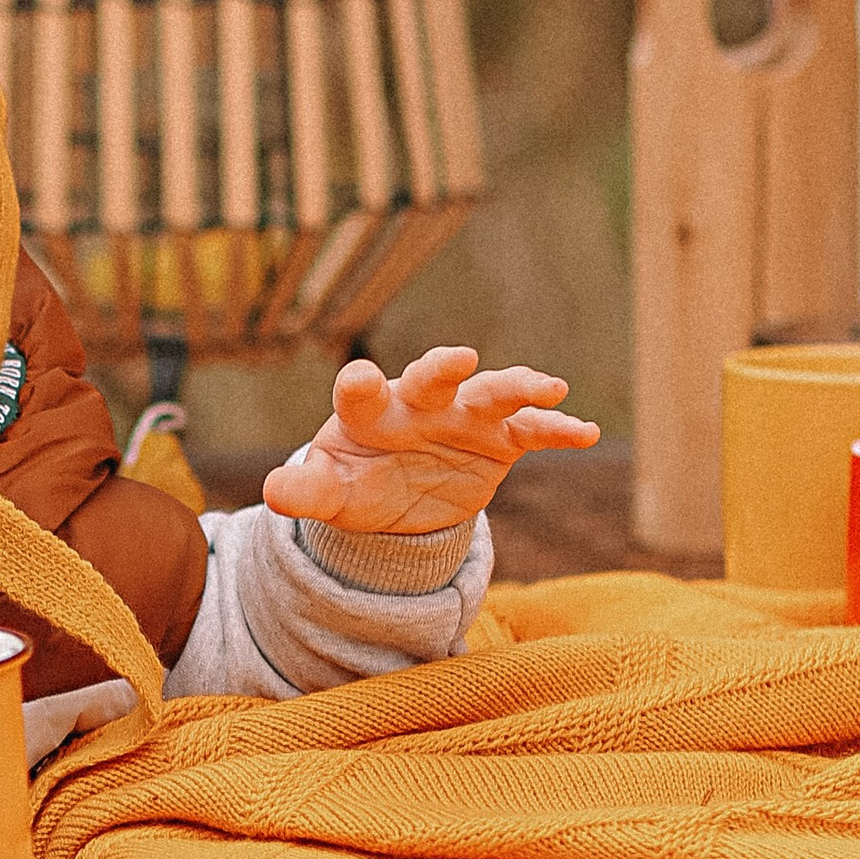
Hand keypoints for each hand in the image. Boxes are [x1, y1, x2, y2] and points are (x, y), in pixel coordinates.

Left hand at [263, 348, 599, 535]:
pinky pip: (532, 430)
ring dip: (517, 387)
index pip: (360, 393)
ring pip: (491, 393)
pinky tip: (586, 431)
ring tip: (548, 387)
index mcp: (369, 411)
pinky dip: (559, 428)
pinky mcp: (500, 440)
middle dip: (444, 367)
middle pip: (431, 377)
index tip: (358, 380)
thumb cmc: (357, 483)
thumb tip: (273, 491)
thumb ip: (306, 491)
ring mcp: (464, 417)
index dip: (359, 386)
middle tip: (459, 359)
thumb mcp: (330, 495)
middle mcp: (420, 403)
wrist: (399, 499)